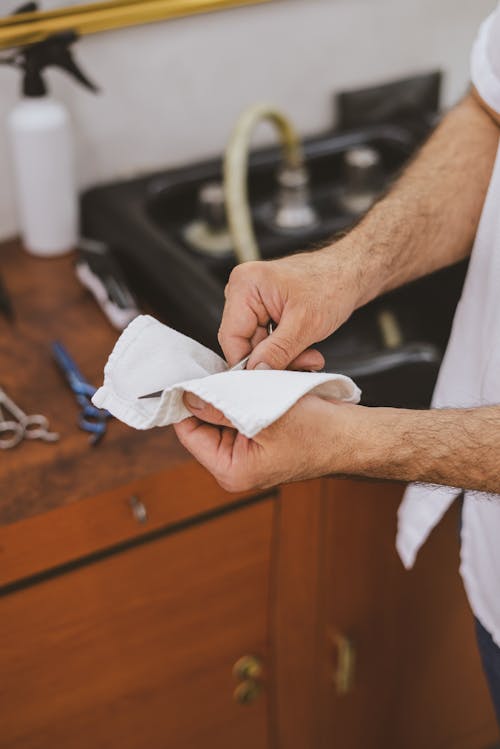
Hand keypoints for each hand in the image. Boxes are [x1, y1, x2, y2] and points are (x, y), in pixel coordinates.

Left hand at [174, 391, 357, 491]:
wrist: (359, 436)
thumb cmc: (321, 432)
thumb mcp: (263, 412)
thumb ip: (221, 406)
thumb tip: (189, 397)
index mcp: (232, 470)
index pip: (190, 432)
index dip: (189, 402)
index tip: (191, 375)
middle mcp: (238, 464)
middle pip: (210, 419)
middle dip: (223, 390)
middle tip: (237, 368)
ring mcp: (252, 450)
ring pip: (231, 409)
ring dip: (243, 387)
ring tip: (263, 374)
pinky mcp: (265, 436)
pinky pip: (249, 408)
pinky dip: (257, 391)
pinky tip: (275, 379)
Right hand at [219, 243, 362, 370]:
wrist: (353, 272)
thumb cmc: (333, 283)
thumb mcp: (305, 324)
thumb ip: (277, 351)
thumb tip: (257, 372)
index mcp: (245, 285)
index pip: (232, 337)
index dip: (248, 363)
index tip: (268, 380)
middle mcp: (244, 291)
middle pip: (245, 344)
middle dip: (274, 360)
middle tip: (303, 365)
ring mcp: (254, 301)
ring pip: (259, 346)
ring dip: (285, 358)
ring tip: (311, 357)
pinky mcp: (266, 310)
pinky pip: (269, 341)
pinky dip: (287, 351)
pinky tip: (307, 350)